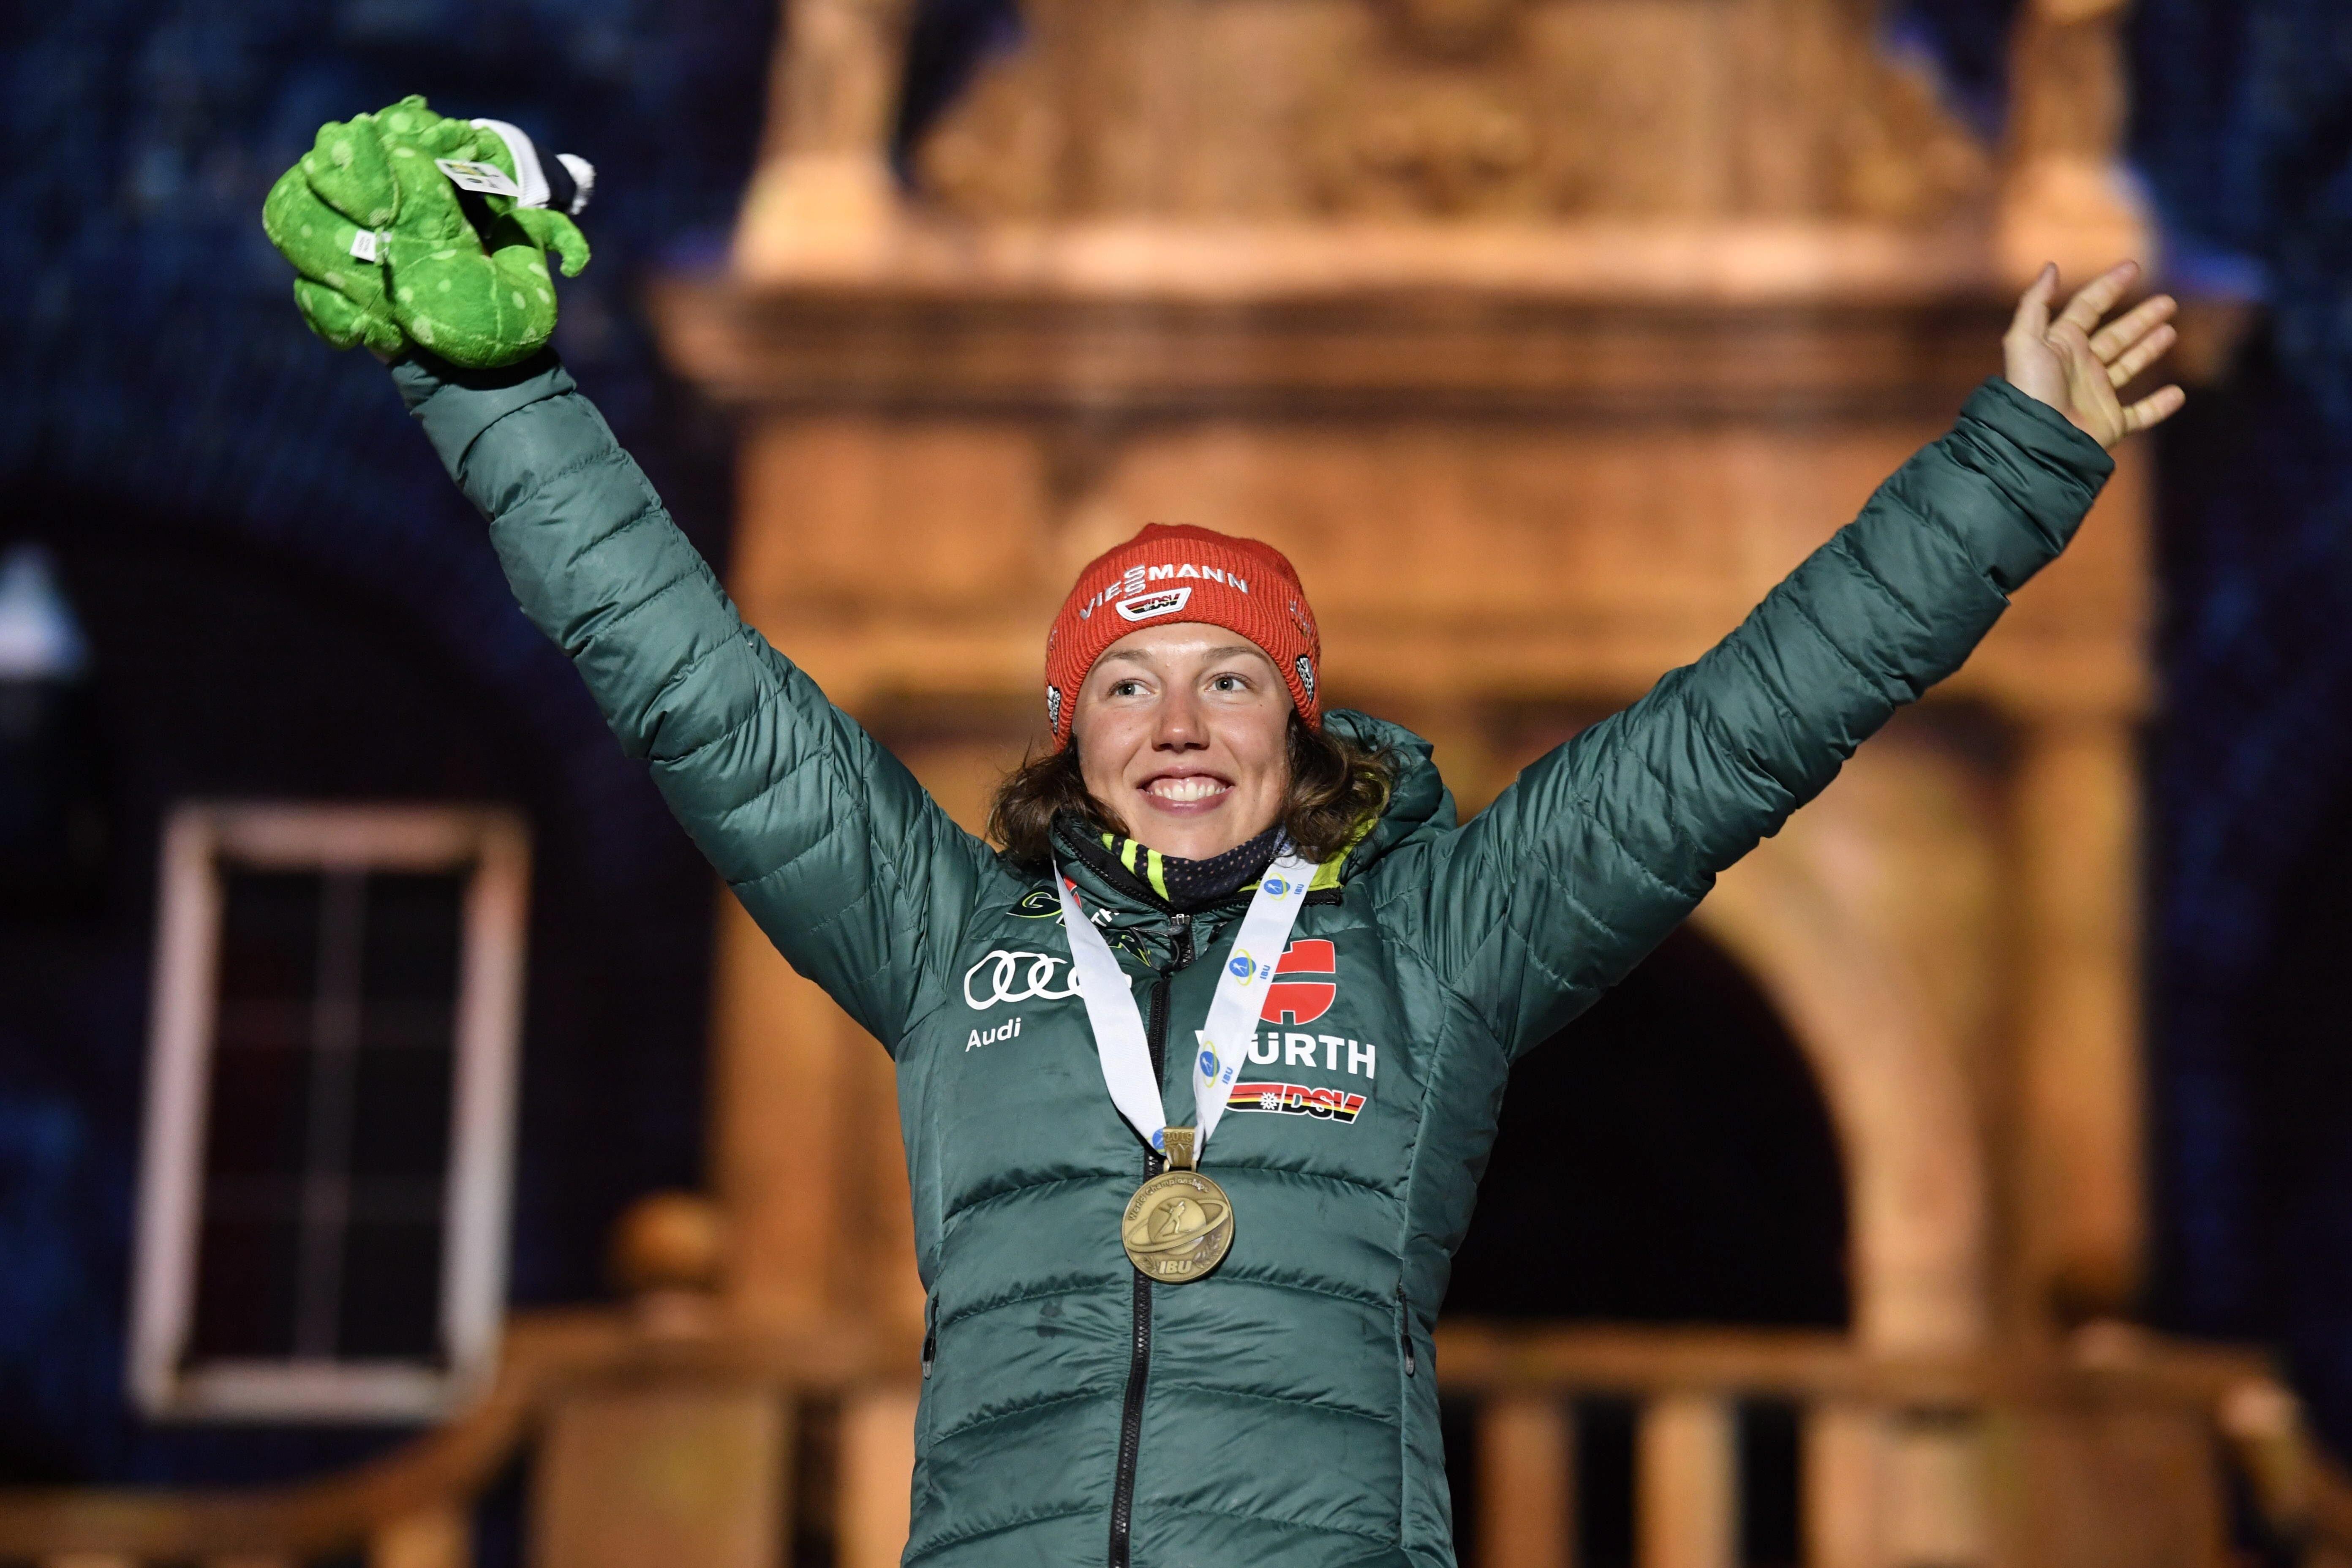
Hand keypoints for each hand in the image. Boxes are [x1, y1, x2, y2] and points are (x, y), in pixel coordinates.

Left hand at [2003, 261, 2186, 448]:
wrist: (2037, 438)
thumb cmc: (2031, 389)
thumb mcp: (2024, 340)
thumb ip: (2034, 303)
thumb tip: (2051, 267)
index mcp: (2061, 344)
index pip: (2088, 307)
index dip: (2109, 286)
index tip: (2133, 267)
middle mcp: (2080, 367)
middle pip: (2115, 335)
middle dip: (2140, 318)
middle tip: (2167, 302)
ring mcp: (2096, 395)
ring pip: (2129, 366)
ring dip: (2149, 348)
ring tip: (2170, 331)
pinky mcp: (2110, 423)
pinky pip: (2140, 414)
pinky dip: (2159, 406)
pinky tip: (2177, 394)